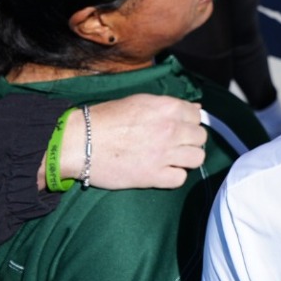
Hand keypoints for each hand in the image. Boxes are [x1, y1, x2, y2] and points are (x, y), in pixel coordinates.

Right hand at [63, 95, 206, 189]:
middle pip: (200, 137)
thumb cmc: (105, 119)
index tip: (179, 128)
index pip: (197, 115)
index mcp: (167, 108)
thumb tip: (196, 108)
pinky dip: (173, 176)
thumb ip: (169, 105)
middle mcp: (171, 129)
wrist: (79, 141)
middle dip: (190, 140)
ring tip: (171, 159)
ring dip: (186, 158)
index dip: (189, 122)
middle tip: (174, 144)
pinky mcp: (154, 176)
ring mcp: (164, 153)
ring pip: (197, 158)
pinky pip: (180, 178)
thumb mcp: (139, 102)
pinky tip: (161, 172)